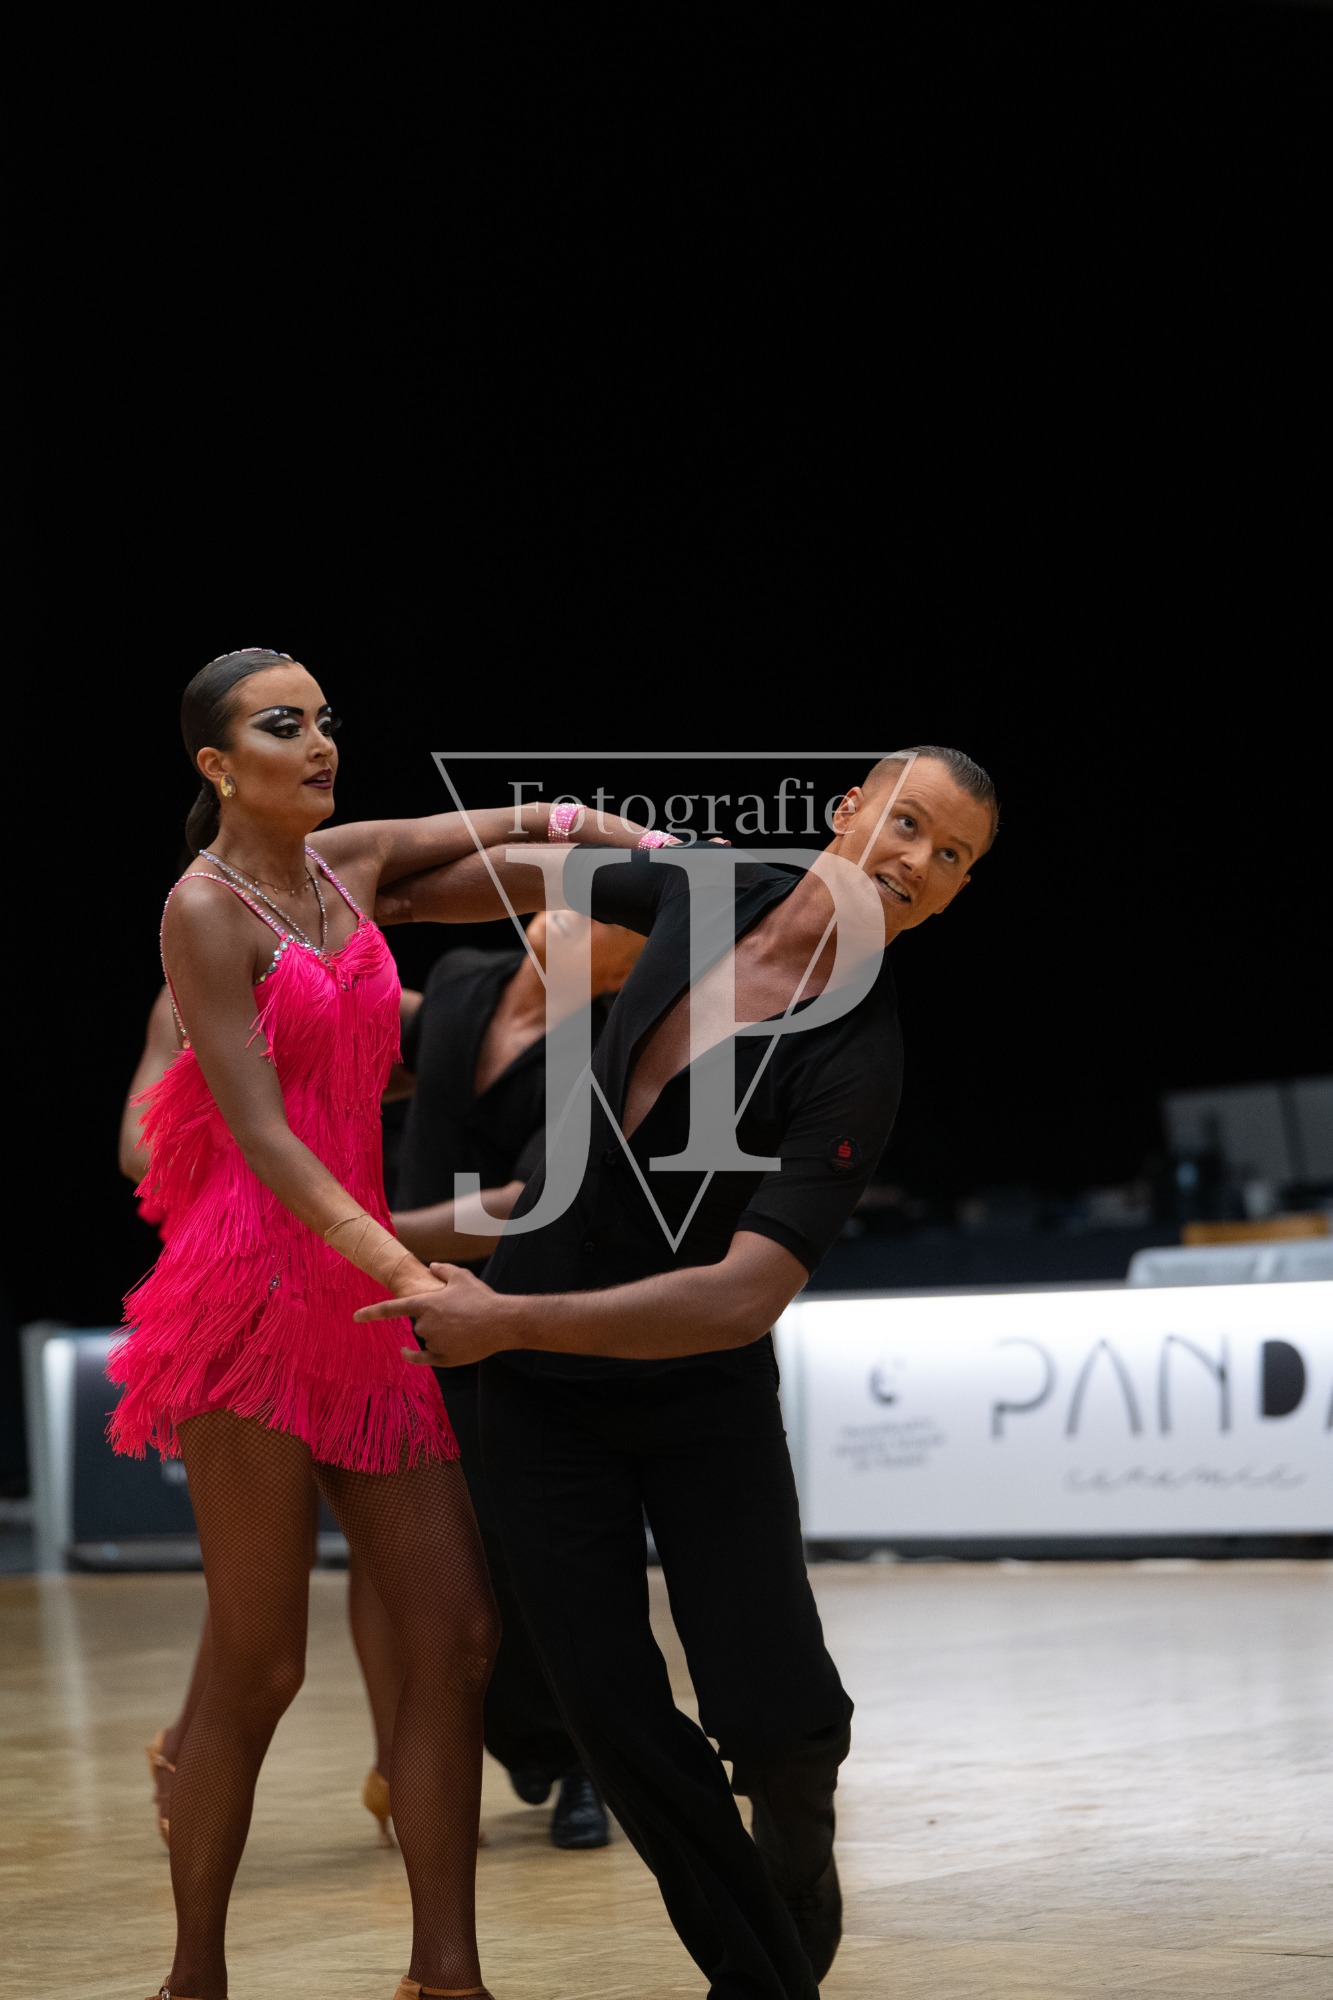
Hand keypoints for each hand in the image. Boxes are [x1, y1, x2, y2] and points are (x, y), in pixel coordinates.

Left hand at [354, 1262, 520, 1366]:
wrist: (501, 1322)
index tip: (356, 1317)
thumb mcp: (461, 1276)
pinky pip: (422, 1358)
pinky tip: (405, 1353)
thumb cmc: (481, 1298)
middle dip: (431, 1318)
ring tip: (463, 1325)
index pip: (391, 1309)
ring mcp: (433, 1343)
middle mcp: (425, 1324)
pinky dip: (412, 1356)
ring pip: (426, 1337)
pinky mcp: (443, 1358)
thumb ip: (442, 1270)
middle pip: (418, 1322)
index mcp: (425, 1303)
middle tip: (457, 1312)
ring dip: (437, 1332)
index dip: (371, 1313)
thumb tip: (431, 1266)